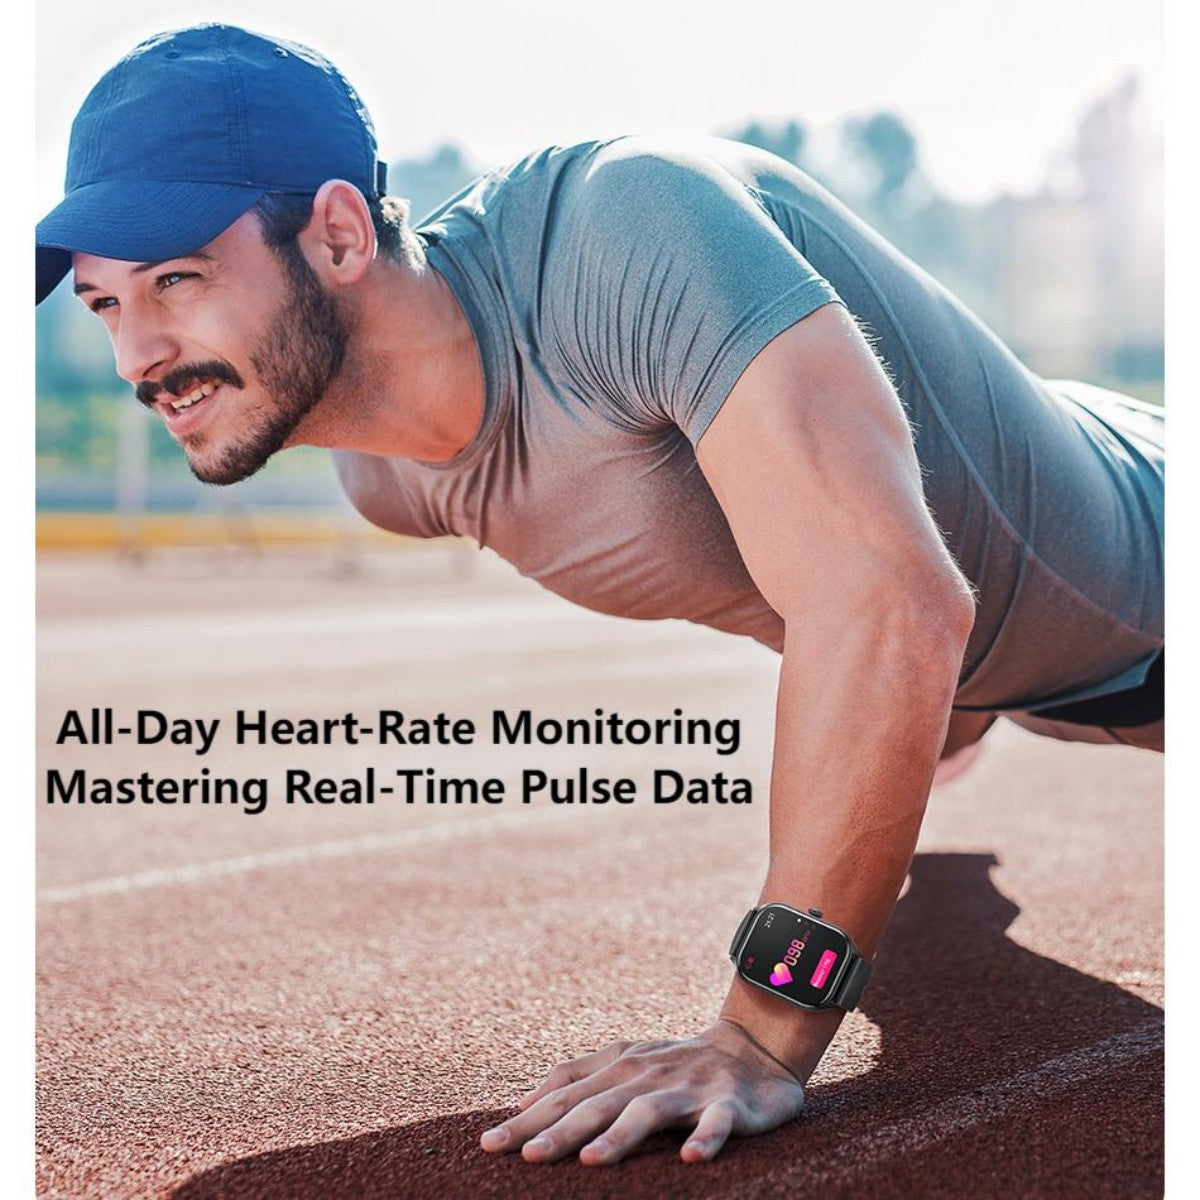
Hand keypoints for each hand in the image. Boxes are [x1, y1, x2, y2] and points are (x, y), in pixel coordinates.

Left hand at [479, 1019, 805, 1165]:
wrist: (751, 1046)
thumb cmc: (676, 1062)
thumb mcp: (623, 1061)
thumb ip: (574, 1077)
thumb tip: (520, 1102)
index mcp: (619, 1069)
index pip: (565, 1096)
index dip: (528, 1120)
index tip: (488, 1145)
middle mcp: (646, 1077)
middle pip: (597, 1105)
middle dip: (559, 1130)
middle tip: (526, 1156)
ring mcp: (687, 1089)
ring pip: (649, 1112)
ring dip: (620, 1135)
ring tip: (591, 1161)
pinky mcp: (728, 1104)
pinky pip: (716, 1123)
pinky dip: (705, 1138)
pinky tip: (690, 1158)